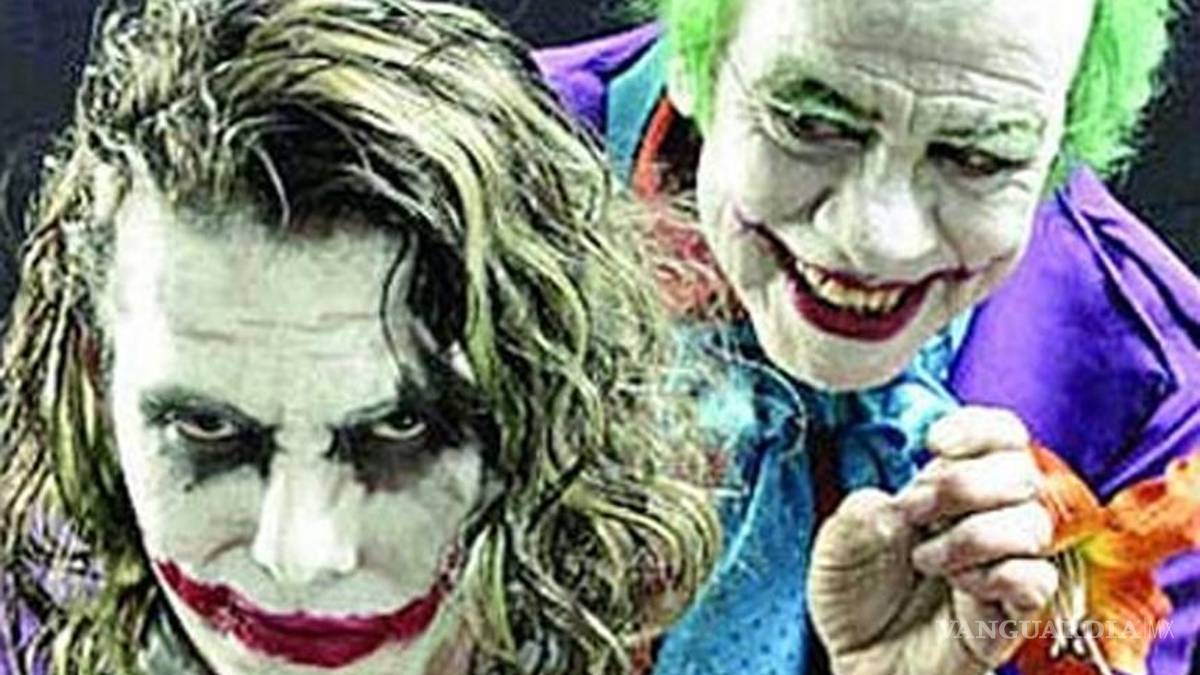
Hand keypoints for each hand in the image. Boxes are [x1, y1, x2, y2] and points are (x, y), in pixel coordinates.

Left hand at [808, 406, 1057, 674]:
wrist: (863, 665)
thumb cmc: (857, 600)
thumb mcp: (836, 547)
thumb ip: (859, 515)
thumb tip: (892, 503)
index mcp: (951, 488)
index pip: (1000, 435)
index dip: (979, 429)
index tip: (935, 443)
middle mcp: (986, 517)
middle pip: (1021, 470)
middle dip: (964, 483)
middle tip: (918, 510)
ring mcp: (1007, 562)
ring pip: (1033, 521)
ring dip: (973, 534)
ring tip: (928, 560)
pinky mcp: (1017, 609)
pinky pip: (1037, 578)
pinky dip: (997, 576)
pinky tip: (961, 587)